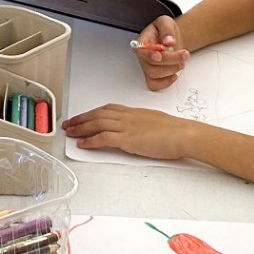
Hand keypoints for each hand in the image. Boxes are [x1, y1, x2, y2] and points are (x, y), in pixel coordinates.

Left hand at [60, 104, 192, 160]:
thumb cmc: (175, 131)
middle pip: (98, 114)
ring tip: (70, 133)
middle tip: (69, 123)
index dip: (92, 112)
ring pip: (97, 124)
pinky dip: (90, 141)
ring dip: (81, 128)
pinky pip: (103, 138)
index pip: (107, 109)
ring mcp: (126, 126)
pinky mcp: (127, 139)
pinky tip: (83, 145)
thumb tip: (136, 131)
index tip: (83, 116)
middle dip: (81, 119)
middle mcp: (127, 116)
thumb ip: (142, 125)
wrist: (183, 134)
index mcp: (134, 112)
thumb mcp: (154, 122)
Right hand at [133, 15, 189, 89]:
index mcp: (142, 42)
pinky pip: (155, 85)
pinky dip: (166, 82)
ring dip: (171, 70)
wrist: (171, 40)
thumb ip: (166, 30)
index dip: (150, 55)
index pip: (141, 51)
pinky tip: (174, 74)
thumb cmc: (165, 31)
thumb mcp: (166, 22)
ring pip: (154, 76)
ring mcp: (147, 67)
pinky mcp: (153, 76)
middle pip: (150, 66)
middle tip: (184, 55)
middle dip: (170, 61)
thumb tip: (168, 41)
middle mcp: (143, 56)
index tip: (160, 55)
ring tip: (182, 62)